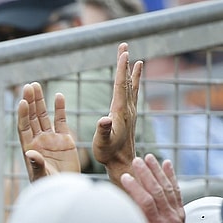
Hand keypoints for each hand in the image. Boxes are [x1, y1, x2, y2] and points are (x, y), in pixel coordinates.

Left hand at [17, 82, 79, 181]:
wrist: (65, 188)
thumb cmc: (49, 186)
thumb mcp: (41, 177)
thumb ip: (36, 165)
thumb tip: (29, 153)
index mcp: (29, 148)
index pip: (24, 127)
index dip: (23, 114)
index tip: (22, 101)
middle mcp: (38, 140)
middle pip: (32, 117)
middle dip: (30, 102)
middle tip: (29, 86)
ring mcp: (50, 139)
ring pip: (43, 116)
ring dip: (40, 101)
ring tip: (36, 86)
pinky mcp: (64, 139)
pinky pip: (60, 121)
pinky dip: (59, 108)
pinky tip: (58, 96)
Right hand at [93, 42, 143, 182]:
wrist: (121, 163)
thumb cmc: (108, 155)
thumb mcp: (102, 143)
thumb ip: (103, 131)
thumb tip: (104, 119)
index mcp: (120, 112)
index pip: (120, 85)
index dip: (121, 68)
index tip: (123, 52)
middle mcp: (127, 109)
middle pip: (126, 81)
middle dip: (125, 63)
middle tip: (124, 45)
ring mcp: (129, 112)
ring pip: (130, 86)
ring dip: (131, 71)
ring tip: (134, 58)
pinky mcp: (128, 116)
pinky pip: (131, 94)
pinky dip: (132, 83)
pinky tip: (133, 79)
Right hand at [119, 154, 190, 222]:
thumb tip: (107, 214)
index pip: (146, 202)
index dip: (135, 187)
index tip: (124, 176)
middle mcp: (169, 221)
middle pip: (158, 192)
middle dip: (146, 174)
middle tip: (136, 161)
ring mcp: (177, 216)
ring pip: (168, 188)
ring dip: (158, 171)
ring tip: (148, 158)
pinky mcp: (180, 213)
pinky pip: (177, 191)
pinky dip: (171, 176)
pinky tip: (166, 164)